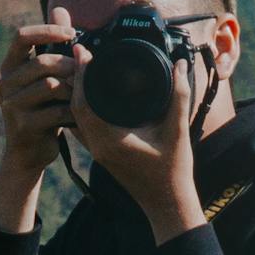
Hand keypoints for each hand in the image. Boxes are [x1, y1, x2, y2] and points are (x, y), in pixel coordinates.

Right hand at [0, 8, 80, 231]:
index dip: (47, 30)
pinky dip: (73, 112)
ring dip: (74, 90)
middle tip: (85, 74)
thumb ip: (52, 45)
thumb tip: (61, 9)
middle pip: (42, 62)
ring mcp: (11, 106)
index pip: (22, 36)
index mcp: (9, 67)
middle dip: (69, 66)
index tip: (72, 34)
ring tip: (83, 96)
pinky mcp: (22, 126)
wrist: (29, 154)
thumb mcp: (46, 75)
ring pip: (50, 86)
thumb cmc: (42, 109)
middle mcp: (4, 84)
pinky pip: (56, 111)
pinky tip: (80, 116)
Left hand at [72, 32, 208, 242]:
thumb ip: (179, 96)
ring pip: (77, 116)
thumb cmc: (173, 170)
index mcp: (110, 140)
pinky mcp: (102, 153)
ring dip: (77, 92)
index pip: (84, 102)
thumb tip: (179, 66)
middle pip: (75, 106)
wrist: (167, 203)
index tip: (81, 50)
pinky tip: (89, 92)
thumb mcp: (178, 130)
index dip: (81, 74)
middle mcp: (98, 146)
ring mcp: (98, 151)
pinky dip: (83, 106)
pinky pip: (84, 125)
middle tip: (79, 53)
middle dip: (75, 78)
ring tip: (82, 67)